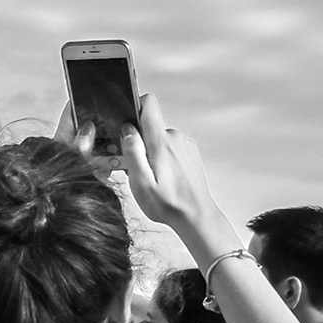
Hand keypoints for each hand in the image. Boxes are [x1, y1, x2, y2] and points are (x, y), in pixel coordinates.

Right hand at [113, 94, 238, 251]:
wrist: (195, 216)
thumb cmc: (168, 204)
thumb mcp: (141, 183)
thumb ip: (132, 153)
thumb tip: (127, 130)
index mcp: (161, 143)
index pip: (149, 105)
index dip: (134, 106)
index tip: (126, 123)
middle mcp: (175, 138)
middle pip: (149, 126)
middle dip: (137, 142)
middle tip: (135, 168)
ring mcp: (184, 144)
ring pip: (157, 138)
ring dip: (149, 153)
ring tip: (151, 176)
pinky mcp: (189, 152)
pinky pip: (168, 147)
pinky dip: (161, 158)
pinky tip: (162, 177)